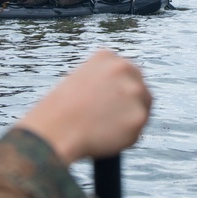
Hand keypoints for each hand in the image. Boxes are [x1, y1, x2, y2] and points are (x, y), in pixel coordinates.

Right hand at [17, 50, 151, 163]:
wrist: (55, 130)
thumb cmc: (58, 112)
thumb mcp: (78, 80)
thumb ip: (102, 82)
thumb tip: (116, 96)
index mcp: (107, 57)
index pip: (128, 73)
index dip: (121, 91)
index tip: (114, 104)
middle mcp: (125, 68)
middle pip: (141, 89)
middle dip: (132, 105)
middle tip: (115, 121)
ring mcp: (134, 92)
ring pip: (142, 111)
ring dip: (128, 122)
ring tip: (102, 131)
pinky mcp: (139, 116)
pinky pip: (136, 132)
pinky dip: (124, 140)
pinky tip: (104, 139)